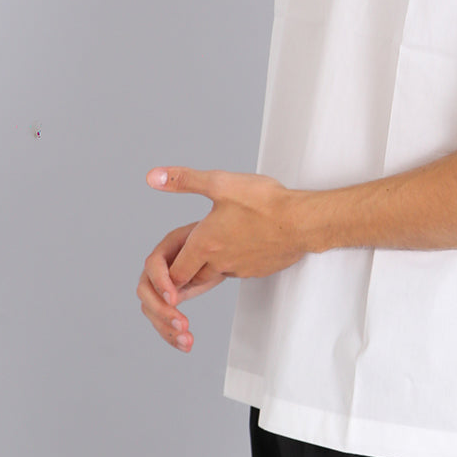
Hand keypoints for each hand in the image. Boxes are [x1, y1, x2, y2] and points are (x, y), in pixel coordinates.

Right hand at [137, 221, 225, 352]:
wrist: (220, 251)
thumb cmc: (215, 243)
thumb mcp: (207, 246)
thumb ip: (192, 260)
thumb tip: (178, 280)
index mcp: (167, 248)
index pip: (153, 265)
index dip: (161, 283)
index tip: (175, 299)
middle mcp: (157, 268)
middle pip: (146, 291)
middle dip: (162, 311)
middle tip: (183, 325)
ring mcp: (159, 286)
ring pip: (151, 310)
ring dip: (166, 328)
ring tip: (187, 341)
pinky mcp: (165, 302)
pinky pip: (161, 320)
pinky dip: (171, 335)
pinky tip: (185, 344)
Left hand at [146, 167, 306, 288]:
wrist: (302, 221)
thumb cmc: (264, 202)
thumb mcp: (220, 183)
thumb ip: (184, 180)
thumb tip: (153, 177)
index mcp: (205, 244)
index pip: (174, 272)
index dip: (166, 270)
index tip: (168, 263)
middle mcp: (220, 262)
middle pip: (192, 279)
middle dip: (186, 269)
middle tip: (185, 256)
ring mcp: (241, 268)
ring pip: (216, 275)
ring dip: (209, 266)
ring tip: (212, 248)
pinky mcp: (259, 269)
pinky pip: (239, 271)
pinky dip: (234, 262)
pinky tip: (241, 244)